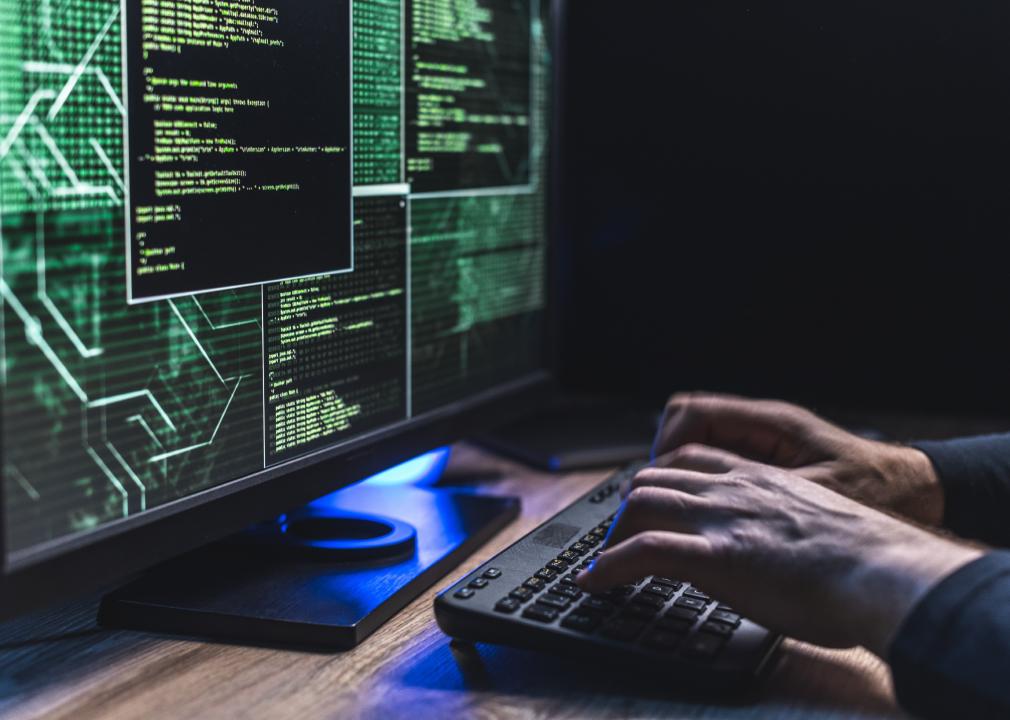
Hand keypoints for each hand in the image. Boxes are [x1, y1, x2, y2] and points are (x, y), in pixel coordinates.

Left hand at [577, 448, 981, 655]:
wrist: (887, 572)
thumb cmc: (869, 560)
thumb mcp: (819, 520)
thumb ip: (785, 520)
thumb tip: (777, 547)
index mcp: (762, 477)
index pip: (694, 459)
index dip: (664, 476)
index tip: (652, 497)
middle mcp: (735, 487)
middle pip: (658, 477)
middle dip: (631, 503)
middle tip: (621, 532)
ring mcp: (721, 517)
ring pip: (643, 502)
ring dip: (616, 530)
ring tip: (605, 556)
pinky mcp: (715, 554)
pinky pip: (643, 550)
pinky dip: (608, 565)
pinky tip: (592, 581)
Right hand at [651, 392, 944, 525]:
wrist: (917, 494)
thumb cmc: (877, 493)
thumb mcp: (813, 496)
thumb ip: (759, 491)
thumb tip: (706, 500)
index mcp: (770, 423)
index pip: (690, 411)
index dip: (665, 443)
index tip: (659, 482)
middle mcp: (761, 426)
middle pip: (685, 423)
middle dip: (664, 460)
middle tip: (659, 501)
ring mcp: (763, 442)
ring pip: (698, 443)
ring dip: (681, 473)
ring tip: (677, 511)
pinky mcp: (768, 462)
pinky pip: (718, 460)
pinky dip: (702, 482)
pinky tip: (707, 515)